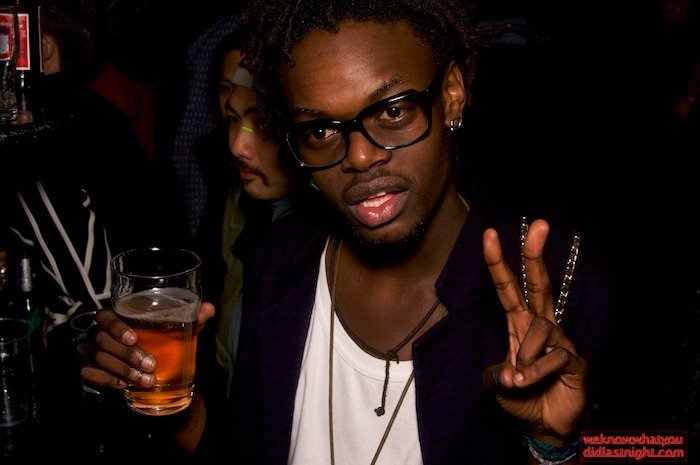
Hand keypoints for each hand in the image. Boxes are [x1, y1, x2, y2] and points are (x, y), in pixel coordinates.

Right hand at [80, 302, 215, 389]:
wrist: (143, 367)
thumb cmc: (157, 340)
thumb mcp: (175, 329)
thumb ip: (191, 318)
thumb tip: (209, 309)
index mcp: (115, 318)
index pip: (106, 317)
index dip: (116, 326)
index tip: (133, 338)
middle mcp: (99, 333)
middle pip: (103, 341)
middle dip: (127, 355)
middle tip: (151, 365)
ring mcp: (91, 352)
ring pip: (99, 359)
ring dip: (123, 371)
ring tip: (146, 380)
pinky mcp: (88, 370)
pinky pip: (89, 375)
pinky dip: (107, 380)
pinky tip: (123, 386)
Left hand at [482, 219, 586, 442]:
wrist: (548, 427)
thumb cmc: (523, 398)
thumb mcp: (498, 385)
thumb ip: (496, 375)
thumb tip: (508, 371)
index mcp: (519, 326)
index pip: (508, 288)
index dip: (498, 263)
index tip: (489, 235)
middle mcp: (540, 327)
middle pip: (538, 283)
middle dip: (535, 254)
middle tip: (539, 223)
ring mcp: (560, 341)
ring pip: (540, 328)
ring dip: (525, 355)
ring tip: (521, 378)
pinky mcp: (575, 360)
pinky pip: (555, 356)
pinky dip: (537, 372)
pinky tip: (534, 383)